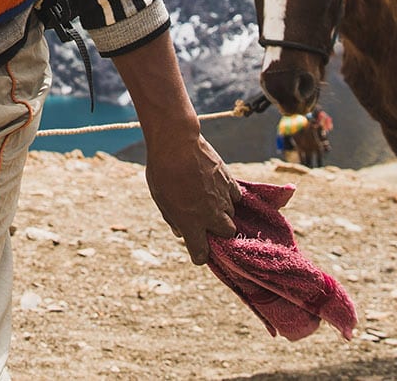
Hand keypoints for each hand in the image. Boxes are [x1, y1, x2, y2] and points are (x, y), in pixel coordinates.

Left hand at [145, 133, 239, 265]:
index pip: (202, 254)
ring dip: (223, 213)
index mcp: (192, 224)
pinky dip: (229, 197)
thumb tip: (180, 231)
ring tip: (209, 201)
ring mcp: (223, 198)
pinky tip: (218, 189)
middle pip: (226, 235)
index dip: (199, 254)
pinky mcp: (230, 181)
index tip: (197, 249)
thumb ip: (173, 218)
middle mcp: (211, 215)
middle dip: (218, 233)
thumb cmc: (162, 171)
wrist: (176, 142)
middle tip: (206, 223)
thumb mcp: (160, 199)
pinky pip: (236, 197)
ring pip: (232, 215)